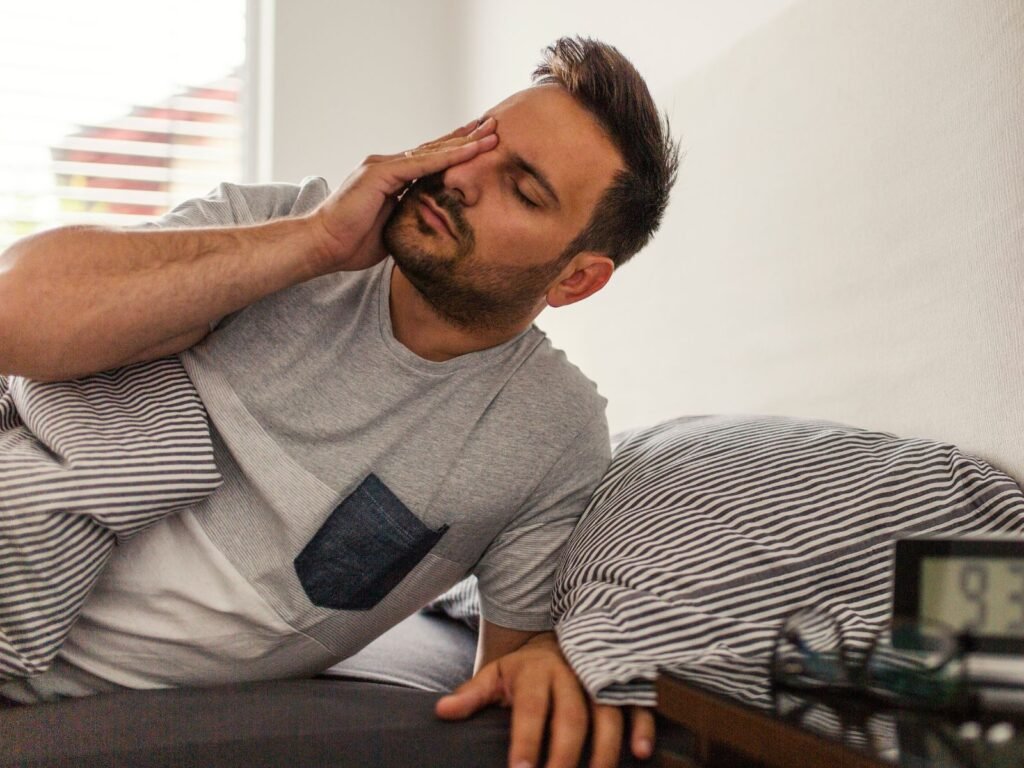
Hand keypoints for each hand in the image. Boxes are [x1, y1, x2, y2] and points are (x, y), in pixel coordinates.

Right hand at [305, 117, 497, 274]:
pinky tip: (470, 150)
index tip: (482, 145)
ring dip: (465, 143)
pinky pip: (422, 164)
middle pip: (435, 148)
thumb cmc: (352, 243)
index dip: (457, 152)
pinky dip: (448, 157)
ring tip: (491, 133)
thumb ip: (410, 218)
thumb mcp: (392, 229)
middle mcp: (388, 166)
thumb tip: (430, 225)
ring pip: (433, 151)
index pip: (430, 160)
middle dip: (466, 138)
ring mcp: (383, 167)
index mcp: (391, 178)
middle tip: (494, 127)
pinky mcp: (380, 174)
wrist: (323, 245)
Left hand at [435, 633, 655, 767]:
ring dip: (605, 748)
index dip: (526, 740)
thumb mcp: (495, 674)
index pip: (530, 708)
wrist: (558, 636)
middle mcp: (570, 672)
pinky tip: (640, 753)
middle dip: (564, 754)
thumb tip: (442, 711)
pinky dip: (642, 725)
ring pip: (607, 711)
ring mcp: (599, 676)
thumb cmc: (523, 668)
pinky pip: (637, 701)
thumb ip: (473, 694)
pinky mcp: (623, 681)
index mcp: (535, 671)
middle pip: (571, 715)